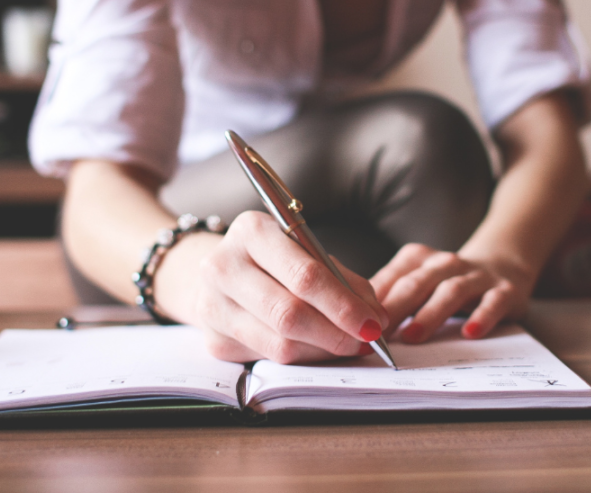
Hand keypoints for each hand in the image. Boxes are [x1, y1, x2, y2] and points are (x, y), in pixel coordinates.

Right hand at [181, 211, 388, 364]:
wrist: (224, 270)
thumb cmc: (276, 259)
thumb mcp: (307, 251)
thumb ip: (344, 280)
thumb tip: (377, 318)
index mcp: (252, 231)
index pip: (304, 276)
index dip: (343, 305)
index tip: (373, 323)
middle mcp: (223, 266)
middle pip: (289, 314)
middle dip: (336, 334)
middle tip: (366, 341)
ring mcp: (212, 306)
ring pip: (280, 344)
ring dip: (323, 350)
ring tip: (348, 345)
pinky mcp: (213, 340)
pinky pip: (269, 358)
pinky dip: (303, 358)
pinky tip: (318, 349)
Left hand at [370, 243, 532, 343]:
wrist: (502, 264)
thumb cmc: (446, 281)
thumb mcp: (417, 281)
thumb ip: (390, 296)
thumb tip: (350, 320)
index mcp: (417, 259)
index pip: (391, 278)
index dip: (371, 301)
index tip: (354, 324)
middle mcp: (444, 263)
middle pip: (416, 284)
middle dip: (394, 308)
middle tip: (376, 334)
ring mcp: (475, 276)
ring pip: (450, 292)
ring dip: (430, 314)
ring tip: (412, 336)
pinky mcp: (503, 291)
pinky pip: (492, 303)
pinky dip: (481, 317)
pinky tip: (469, 333)